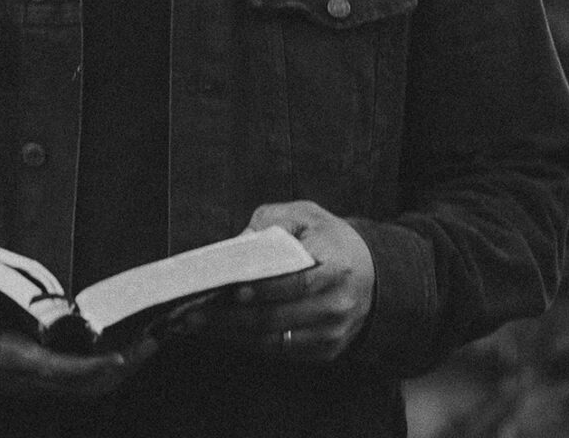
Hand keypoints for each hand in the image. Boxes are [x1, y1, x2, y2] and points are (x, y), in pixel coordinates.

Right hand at [0, 287, 157, 396]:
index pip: (52, 370)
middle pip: (82, 384)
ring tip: (148, 344)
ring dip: (119, 370)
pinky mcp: (38, 377)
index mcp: (2, 358)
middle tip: (152, 341)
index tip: (118, 359)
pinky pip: (80, 381)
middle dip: (120, 367)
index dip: (87, 369)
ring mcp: (32, 381)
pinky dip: (106, 369)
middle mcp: (22, 377)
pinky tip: (125, 352)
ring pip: (86, 386)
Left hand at [182, 200, 375, 361]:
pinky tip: (224, 332)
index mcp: (337, 267)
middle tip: (194, 313)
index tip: (232, 290)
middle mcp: (338, 305)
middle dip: (231, 318)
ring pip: (274, 340)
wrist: (373, 274)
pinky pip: (281, 352)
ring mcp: (332, 332)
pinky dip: (249, 343)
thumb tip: (239, 244)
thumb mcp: (307, 216)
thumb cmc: (331, 241)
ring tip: (199, 324)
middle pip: (277, 317)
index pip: (296, 282)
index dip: (263, 289)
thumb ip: (272, 222)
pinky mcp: (326, 351)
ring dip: (232, 335)